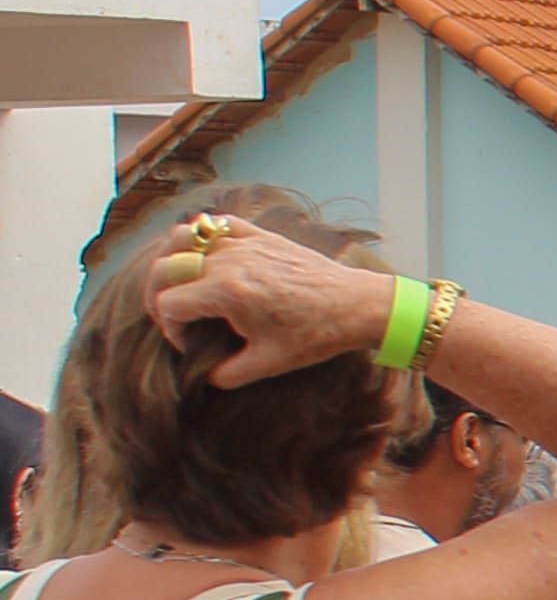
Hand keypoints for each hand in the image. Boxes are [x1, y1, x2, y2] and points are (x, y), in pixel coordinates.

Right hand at [148, 215, 398, 386]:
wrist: (356, 305)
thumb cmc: (315, 335)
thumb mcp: (267, 363)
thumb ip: (227, 374)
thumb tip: (206, 377)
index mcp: (225, 291)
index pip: (167, 305)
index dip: (170, 329)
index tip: (188, 343)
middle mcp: (228, 260)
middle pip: (164, 267)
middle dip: (157, 294)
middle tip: (172, 316)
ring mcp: (244, 242)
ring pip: (182, 237)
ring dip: (171, 259)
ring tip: (178, 282)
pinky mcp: (261, 235)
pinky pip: (218, 223)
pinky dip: (202, 234)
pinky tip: (206, 255)